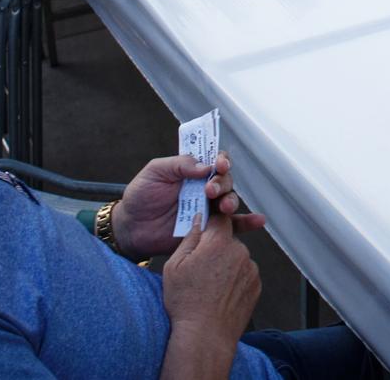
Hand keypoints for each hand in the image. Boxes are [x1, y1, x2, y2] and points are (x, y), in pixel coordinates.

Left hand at [114, 150, 264, 259]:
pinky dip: (247, 223)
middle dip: (222, 183)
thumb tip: (206, 166)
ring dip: (232, 201)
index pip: (215, 161)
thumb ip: (179, 164)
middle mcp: (204, 188)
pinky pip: (232, 226)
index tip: (219, 164)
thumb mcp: (155, 172)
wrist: (131, 229)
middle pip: (226, 180)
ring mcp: (207, 209)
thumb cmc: (141, 196)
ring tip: (223, 207)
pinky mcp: (208, 229)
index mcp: (193, 172)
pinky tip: (258, 221)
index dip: (222, 160)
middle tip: (209, 191)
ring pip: (230, 200)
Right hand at [160, 213, 260, 354]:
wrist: (205, 335)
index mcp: (219, 243)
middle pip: (228, 241)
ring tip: (210, 287)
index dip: (210, 224)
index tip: (204, 232)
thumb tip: (199, 219)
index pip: (220, 219)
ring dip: (227, 265)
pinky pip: (245, 275)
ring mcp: (251, 269)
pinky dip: (235, 281)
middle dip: (216, 249)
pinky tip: (220, 295)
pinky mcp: (256, 285)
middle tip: (201, 269)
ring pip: (237, 258)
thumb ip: (190, 237)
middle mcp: (240, 252)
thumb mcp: (174, 266)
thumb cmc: (186, 303)